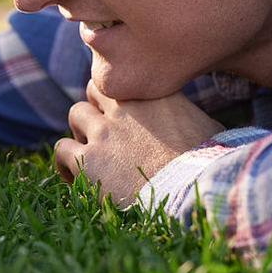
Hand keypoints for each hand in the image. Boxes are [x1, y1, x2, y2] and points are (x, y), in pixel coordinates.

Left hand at [55, 81, 223, 207]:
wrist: (193, 193)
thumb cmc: (210, 166)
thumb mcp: (210, 129)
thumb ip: (193, 117)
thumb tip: (208, 125)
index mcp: (154, 95)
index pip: (124, 79)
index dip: (121, 95)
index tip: (124, 111)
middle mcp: (125, 107)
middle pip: (96, 90)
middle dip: (98, 106)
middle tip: (106, 131)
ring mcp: (104, 131)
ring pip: (76, 114)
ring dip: (82, 131)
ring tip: (91, 153)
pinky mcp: (88, 160)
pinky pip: (61, 150)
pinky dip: (65, 163)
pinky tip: (76, 177)